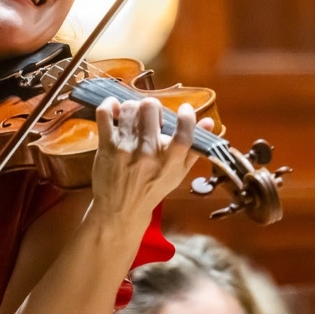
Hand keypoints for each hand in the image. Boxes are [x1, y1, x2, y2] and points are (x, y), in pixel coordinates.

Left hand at [92, 97, 212, 217]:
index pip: (183, 135)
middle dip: (153, 107)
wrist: (121, 209)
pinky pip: (104, 115)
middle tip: (152, 117)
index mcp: (169, 162)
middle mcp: (147, 153)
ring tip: (135, 117)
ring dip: (134, 107)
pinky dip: (109, 105)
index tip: (185, 109)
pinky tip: (114, 108)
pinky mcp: (106, 146)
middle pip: (151, 109)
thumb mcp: (178, 174)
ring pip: (129, 108)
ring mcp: (124, 148)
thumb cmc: (153, 189)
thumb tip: (210, 121)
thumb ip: (195, 148)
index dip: (187, 117)